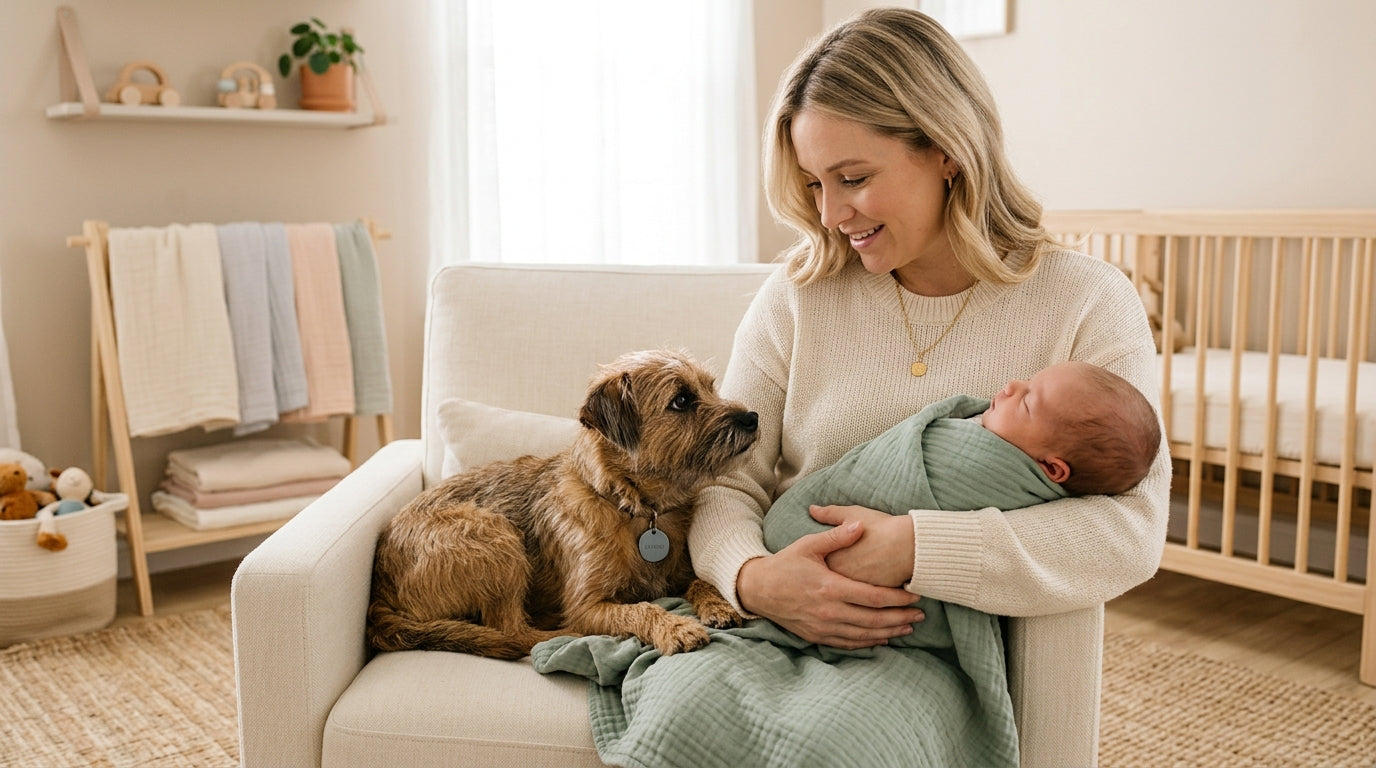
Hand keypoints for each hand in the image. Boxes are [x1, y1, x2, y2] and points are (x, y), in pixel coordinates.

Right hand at [736, 520, 923, 647]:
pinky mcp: (817, 636)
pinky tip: (882, 640)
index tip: (916, 595)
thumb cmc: (785, 564)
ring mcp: (823, 627)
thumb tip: (860, 525)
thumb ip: (837, 537)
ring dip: (889, 633)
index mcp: (830, 587)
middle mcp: (829, 611)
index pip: (873, 597)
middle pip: (874, 620)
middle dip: (900, 618)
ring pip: (864, 635)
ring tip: (908, 628)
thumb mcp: (808, 545)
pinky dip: (868, 643)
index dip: (898, 598)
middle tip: (921, 615)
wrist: (758, 589)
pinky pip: (848, 643)